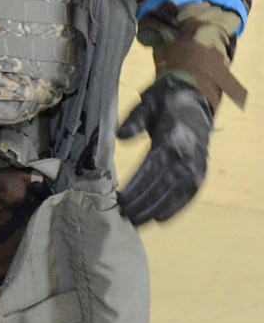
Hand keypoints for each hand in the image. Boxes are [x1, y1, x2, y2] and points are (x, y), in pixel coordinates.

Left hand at [117, 73, 214, 223]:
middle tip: (123, 216)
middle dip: (142, 203)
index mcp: (172, 140)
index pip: (151, 170)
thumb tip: (120, 137)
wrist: (195, 100)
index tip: (120, 200)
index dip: (137, 188)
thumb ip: (133, 121)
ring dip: (156, 210)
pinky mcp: (202, 172)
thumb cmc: (164, 104)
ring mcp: (197, 166)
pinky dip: (176, 208)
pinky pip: (189, 195)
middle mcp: (187, 157)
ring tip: (137, 222)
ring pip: (176, 195)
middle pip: (163, 186)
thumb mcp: (146, 104)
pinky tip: (161, 218)